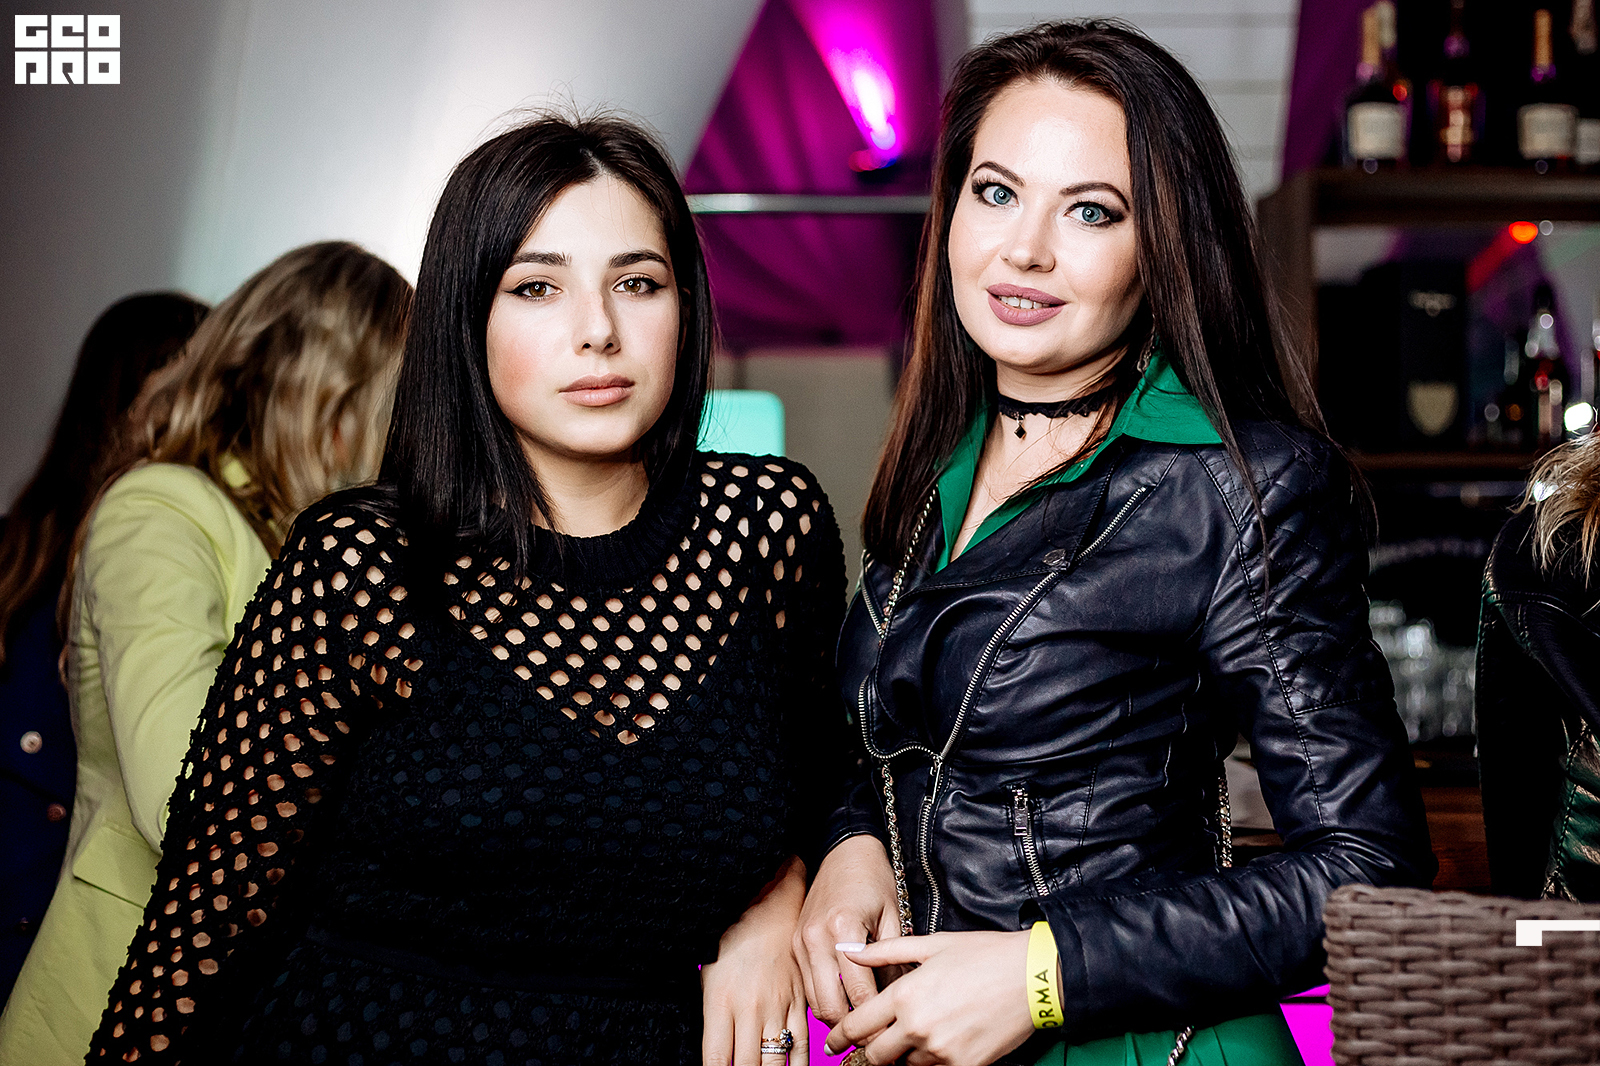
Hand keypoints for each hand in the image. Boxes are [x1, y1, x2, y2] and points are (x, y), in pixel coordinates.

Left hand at [702, 854, 810, 1065]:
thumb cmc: (732, 942)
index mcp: (720, 1003)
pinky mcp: (799, 1002)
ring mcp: (778, 1006)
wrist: (770, 908)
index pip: (716, 1059)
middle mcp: (750, 1009)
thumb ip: (712, 1018)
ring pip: (777, 1060)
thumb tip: (715, 1057)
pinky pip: (802, 1043)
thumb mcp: (708, 976)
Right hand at [794, 834, 901, 1024]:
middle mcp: (815, 938)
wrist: (843, 850)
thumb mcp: (893, 915)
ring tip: (861, 1023)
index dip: (875, 1019)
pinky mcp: (795, 944)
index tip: (889, 1033)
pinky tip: (844, 1001)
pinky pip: (807, 986)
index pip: (857, 992)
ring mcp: (800, 942)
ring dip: (836, 1017)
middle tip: (874, 1037)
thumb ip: (891, 960)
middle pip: (829, 1005)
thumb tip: (894, 1002)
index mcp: (842, 928)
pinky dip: (825, 999)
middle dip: (852, 1027)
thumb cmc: (873, 878)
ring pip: (814, 1001)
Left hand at [823, 931, 1034, 1065]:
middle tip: (875, 1038)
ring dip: (904, 1052)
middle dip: (871, 1049)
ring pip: (905, 1065)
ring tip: (919, 1030)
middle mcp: (918, 1027)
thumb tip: (849, 949)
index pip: (858, 1026)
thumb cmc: (985, 955)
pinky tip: (940, 1039)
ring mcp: (941, 1050)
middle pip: (876, 1055)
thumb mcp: (932, 945)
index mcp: (905, 996)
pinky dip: (930, 1059)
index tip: (833, 1042)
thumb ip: (885, 951)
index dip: (839, 1037)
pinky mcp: (964, 1065)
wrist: (1034, 976)